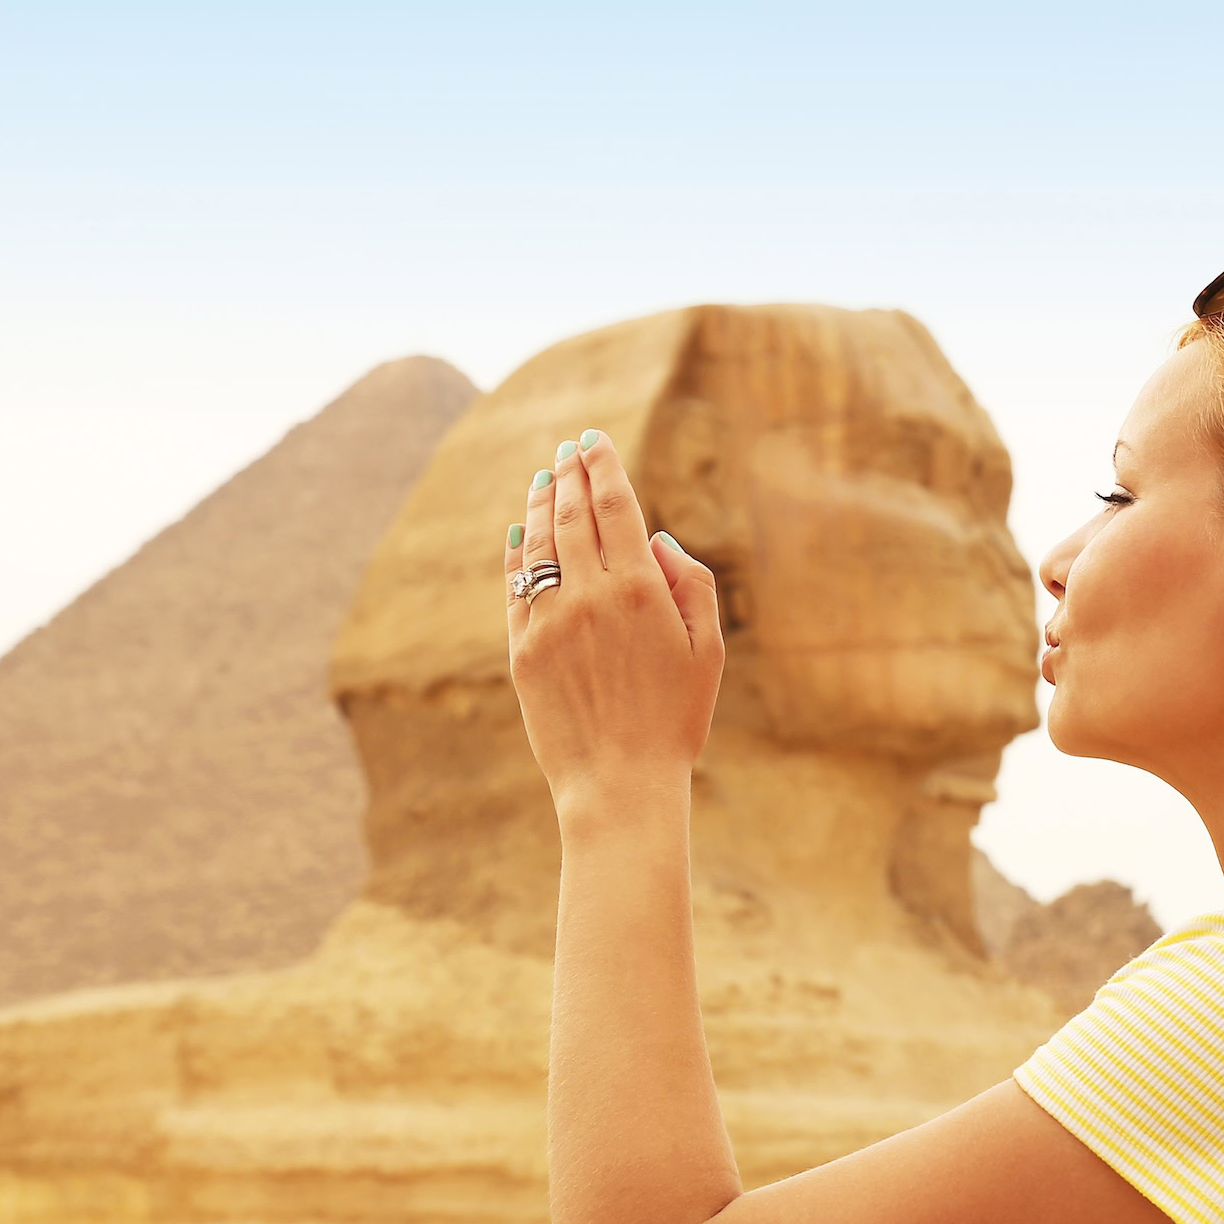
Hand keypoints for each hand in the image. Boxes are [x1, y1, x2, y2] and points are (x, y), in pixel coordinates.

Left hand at [504, 430, 723, 815]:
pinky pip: (516, 585)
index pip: (614, 505)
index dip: (601, 466)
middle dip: (569, 474)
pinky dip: (517, 552)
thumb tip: (654, 539)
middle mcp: (587, 594)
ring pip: (538, 543)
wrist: (620, 782)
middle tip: (568, 449)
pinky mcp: (523, 650)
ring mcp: (549, 621)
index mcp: (638, 589)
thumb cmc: (676, 719)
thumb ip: (689, 583)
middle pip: (571, 514)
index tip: (593, 441)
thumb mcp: (707, 649)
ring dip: (539, 503)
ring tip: (543, 479)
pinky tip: (520, 534)